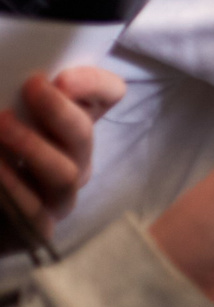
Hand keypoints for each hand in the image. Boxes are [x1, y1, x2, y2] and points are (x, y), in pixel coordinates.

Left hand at [1, 68, 124, 233]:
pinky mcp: (37, 229)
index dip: (95, 85)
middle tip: (29, 89)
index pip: (109, 95)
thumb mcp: (6, 119)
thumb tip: (17, 77)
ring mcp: (59, 197)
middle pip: (84, 134)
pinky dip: (13, 186)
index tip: (62, 77)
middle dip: (58, 110)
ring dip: (33, 147)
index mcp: (69, 124)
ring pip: (65, 174)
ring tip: (0, 126)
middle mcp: (74, 159)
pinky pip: (34, 211)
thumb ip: (16, 98)